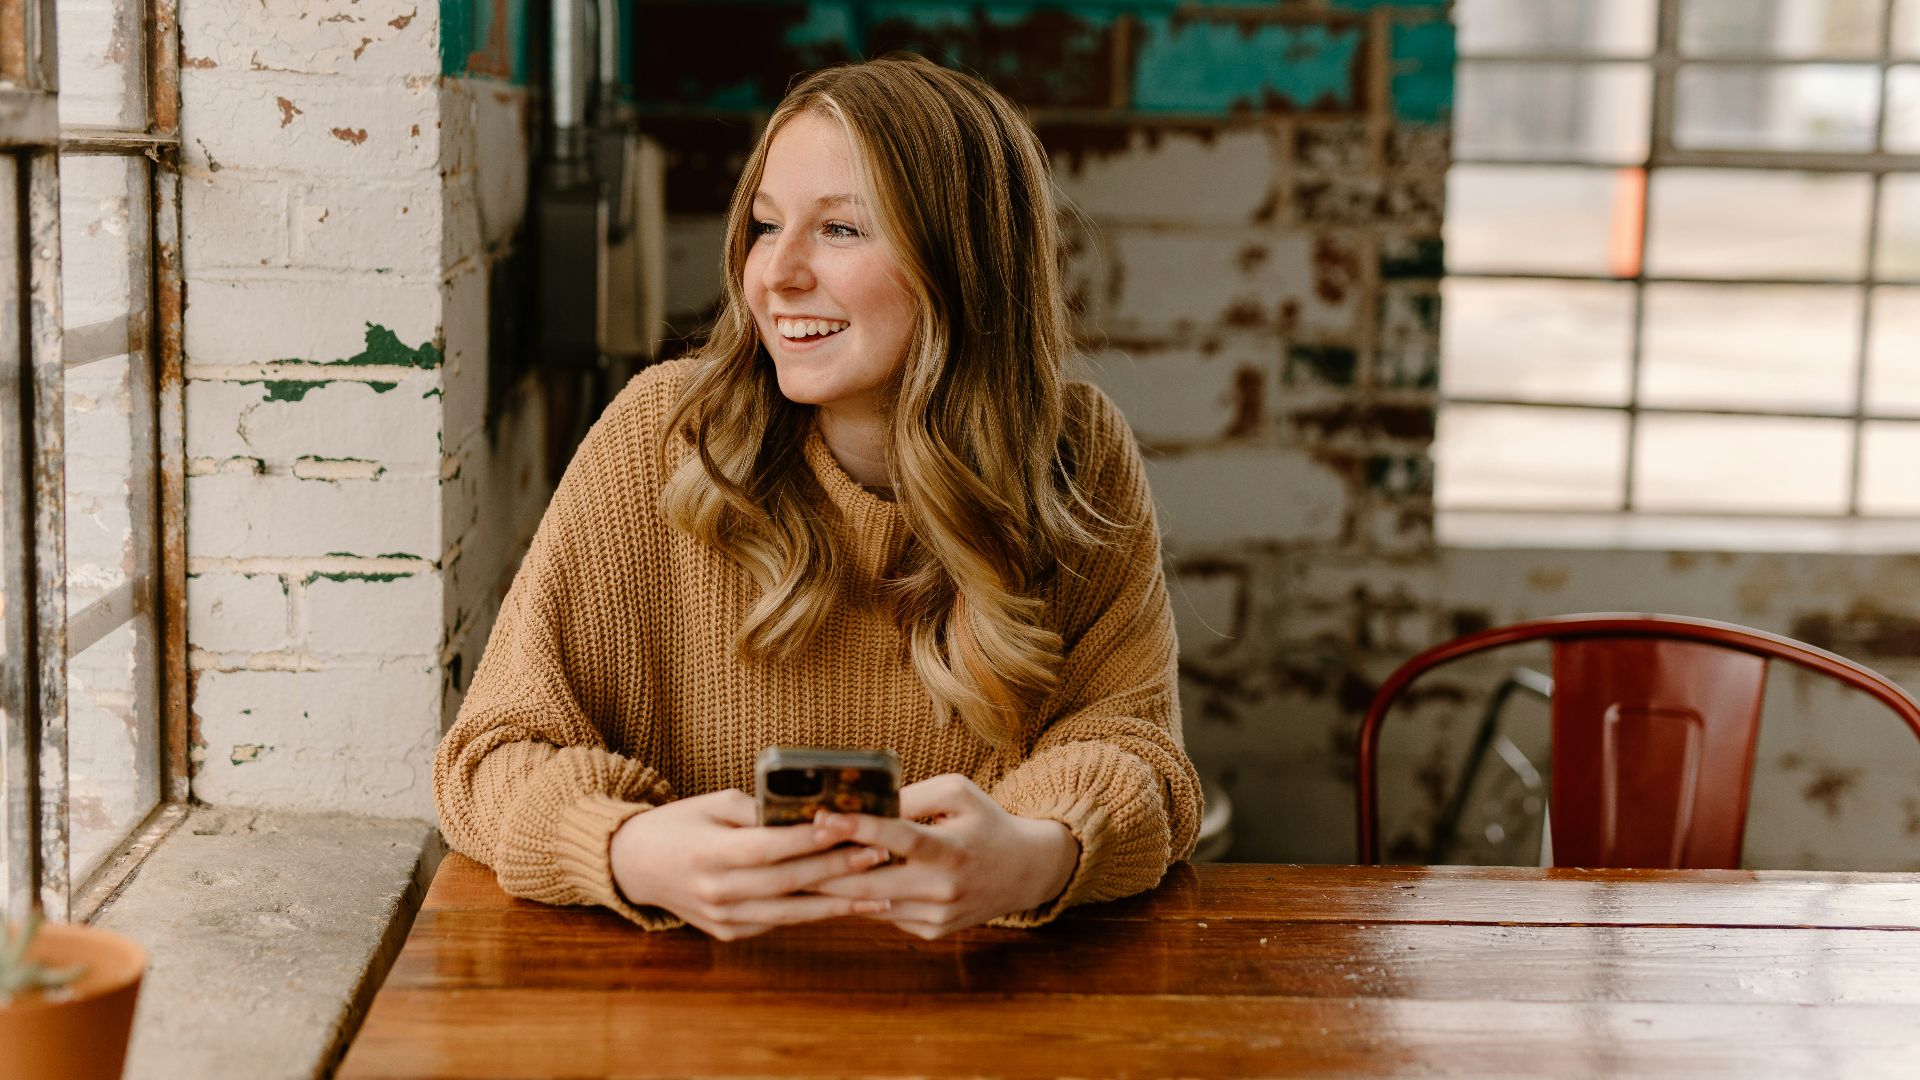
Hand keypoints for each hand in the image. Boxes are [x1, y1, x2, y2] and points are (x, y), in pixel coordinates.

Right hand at [609, 789, 891, 939]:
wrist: (635, 866)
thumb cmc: (680, 824)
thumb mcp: (712, 804)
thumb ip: (758, 810)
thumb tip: (810, 809)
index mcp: (709, 854)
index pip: (770, 846)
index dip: (810, 838)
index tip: (848, 825)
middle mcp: (717, 891)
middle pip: (788, 882)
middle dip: (839, 869)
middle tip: (880, 855)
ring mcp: (724, 918)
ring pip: (792, 912)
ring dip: (839, 902)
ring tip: (881, 890)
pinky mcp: (730, 933)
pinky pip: (779, 921)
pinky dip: (814, 913)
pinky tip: (847, 905)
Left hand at [809, 773, 1079, 938]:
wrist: (1024, 872)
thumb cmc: (985, 822)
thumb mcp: (957, 794)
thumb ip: (912, 796)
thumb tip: (863, 804)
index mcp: (951, 850)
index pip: (899, 838)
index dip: (858, 828)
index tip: (821, 817)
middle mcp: (943, 890)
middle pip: (871, 884)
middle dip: (825, 870)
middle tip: (787, 854)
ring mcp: (936, 917)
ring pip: (871, 905)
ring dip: (834, 889)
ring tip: (797, 869)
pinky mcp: (931, 932)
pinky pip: (885, 915)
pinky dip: (861, 899)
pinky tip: (836, 884)